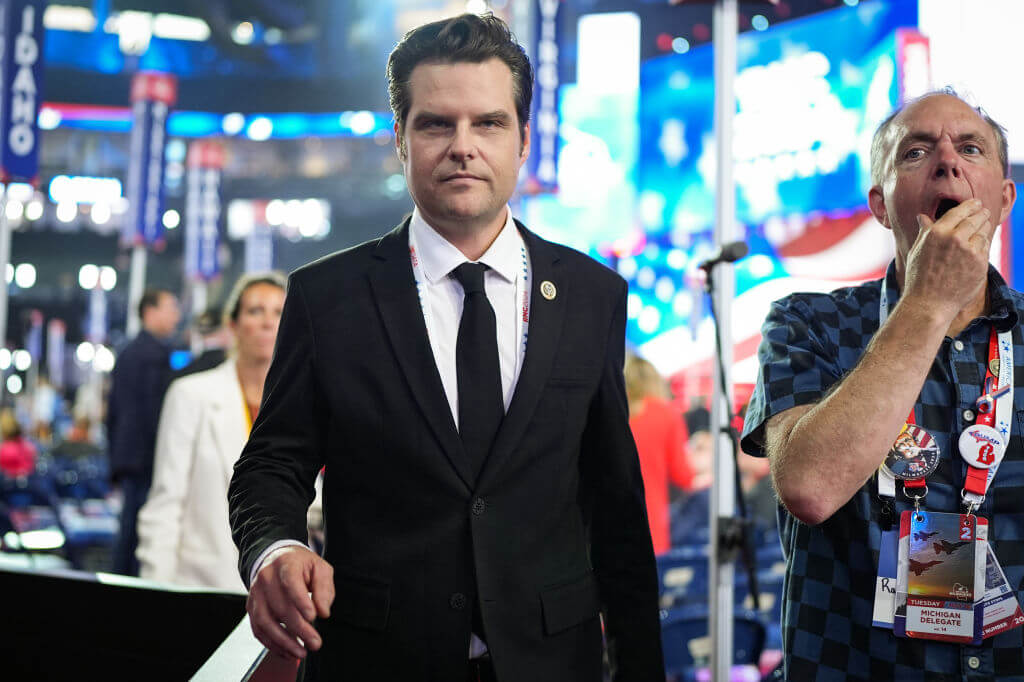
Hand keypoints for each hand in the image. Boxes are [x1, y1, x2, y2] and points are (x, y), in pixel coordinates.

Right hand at [247, 546, 334, 659]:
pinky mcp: (251, 608)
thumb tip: (323, 612)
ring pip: (265, 622)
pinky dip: (272, 644)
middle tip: (315, 643)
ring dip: (283, 642)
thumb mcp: (319, 568)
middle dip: (298, 629)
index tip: (313, 618)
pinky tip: (287, 652)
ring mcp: (255, 594)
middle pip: (279, 607)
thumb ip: (324, 588)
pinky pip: (258, 630)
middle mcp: (266, 578)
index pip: (290, 583)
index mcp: (285, 564)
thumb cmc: (302, 565)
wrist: (277, 558)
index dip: (300, 602)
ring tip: (301, 653)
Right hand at [903, 198, 993, 316]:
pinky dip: (983, 246)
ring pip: (984, 232)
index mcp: (937, 232)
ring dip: (983, 230)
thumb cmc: (919, 277)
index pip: (960, 211)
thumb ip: (924, 231)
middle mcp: (954, 238)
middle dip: (982, 214)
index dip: (971, 205)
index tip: (976, 203)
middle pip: (976, 218)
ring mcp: (969, 250)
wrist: (929, 303)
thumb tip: (923, 216)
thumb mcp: (917, 251)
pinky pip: (986, 247)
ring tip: (982, 230)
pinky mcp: (980, 262)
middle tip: (985, 213)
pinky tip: (977, 249)